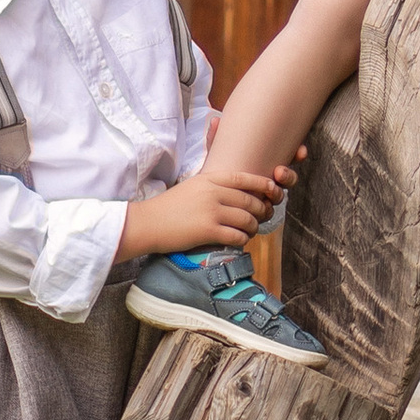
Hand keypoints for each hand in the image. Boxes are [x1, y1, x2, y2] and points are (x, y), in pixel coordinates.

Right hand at [129, 156, 288, 255]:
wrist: (148, 223)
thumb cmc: (169, 207)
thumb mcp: (192, 186)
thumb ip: (212, 184)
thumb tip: (234, 189)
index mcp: (209, 179)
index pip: (244, 177)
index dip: (262, 184)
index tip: (272, 190)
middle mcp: (212, 192)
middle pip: (250, 200)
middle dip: (261, 210)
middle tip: (262, 217)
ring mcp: (211, 211)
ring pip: (247, 219)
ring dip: (253, 227)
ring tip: (250, 231)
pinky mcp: (207, 231)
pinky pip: (237, 235)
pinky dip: (243, 239)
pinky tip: (239, 241)